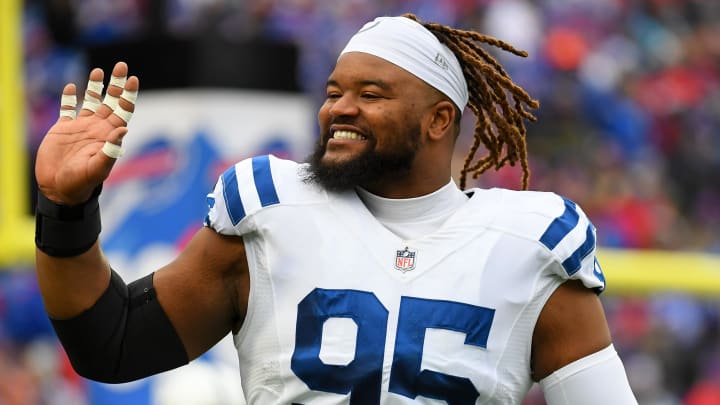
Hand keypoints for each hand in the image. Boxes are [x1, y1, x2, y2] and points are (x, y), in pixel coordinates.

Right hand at [35, 61, 138, 204]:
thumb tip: (123, 129)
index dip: (128, 95)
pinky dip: (68, 98)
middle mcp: (97, 128)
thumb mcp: (98, 167)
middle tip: (121, 65)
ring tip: (99, 71)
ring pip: (91, 101)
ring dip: (95, 86)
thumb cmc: (82, 182)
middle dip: (116, 84)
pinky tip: (70, 87)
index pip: (123, 110)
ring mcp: (81, 127)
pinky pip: (67, 109)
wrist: (59, 189)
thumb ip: (111, 150)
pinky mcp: (63, 129)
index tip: (133, 79)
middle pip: (110, 101)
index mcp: (109, 135)